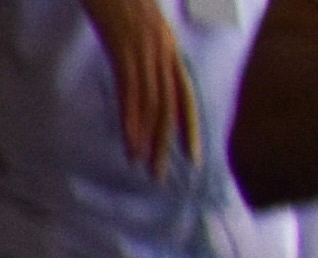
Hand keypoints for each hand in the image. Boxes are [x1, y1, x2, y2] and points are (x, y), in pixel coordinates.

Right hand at [86, 0, 196, 177]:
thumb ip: (141, 48)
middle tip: (163, 174)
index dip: (188, 125)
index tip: (191, 155)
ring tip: (145, 166)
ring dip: (149, 138)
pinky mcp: (125, 51)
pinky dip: (132, 119)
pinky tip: (131, 142)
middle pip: (170, 105)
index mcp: (167, 47)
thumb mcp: (137, 24)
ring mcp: (145, 52)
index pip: (183, 93)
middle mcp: (163, 52)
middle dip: (169, 142)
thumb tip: (137, 70)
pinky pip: (132, 92)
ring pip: (153, 103)